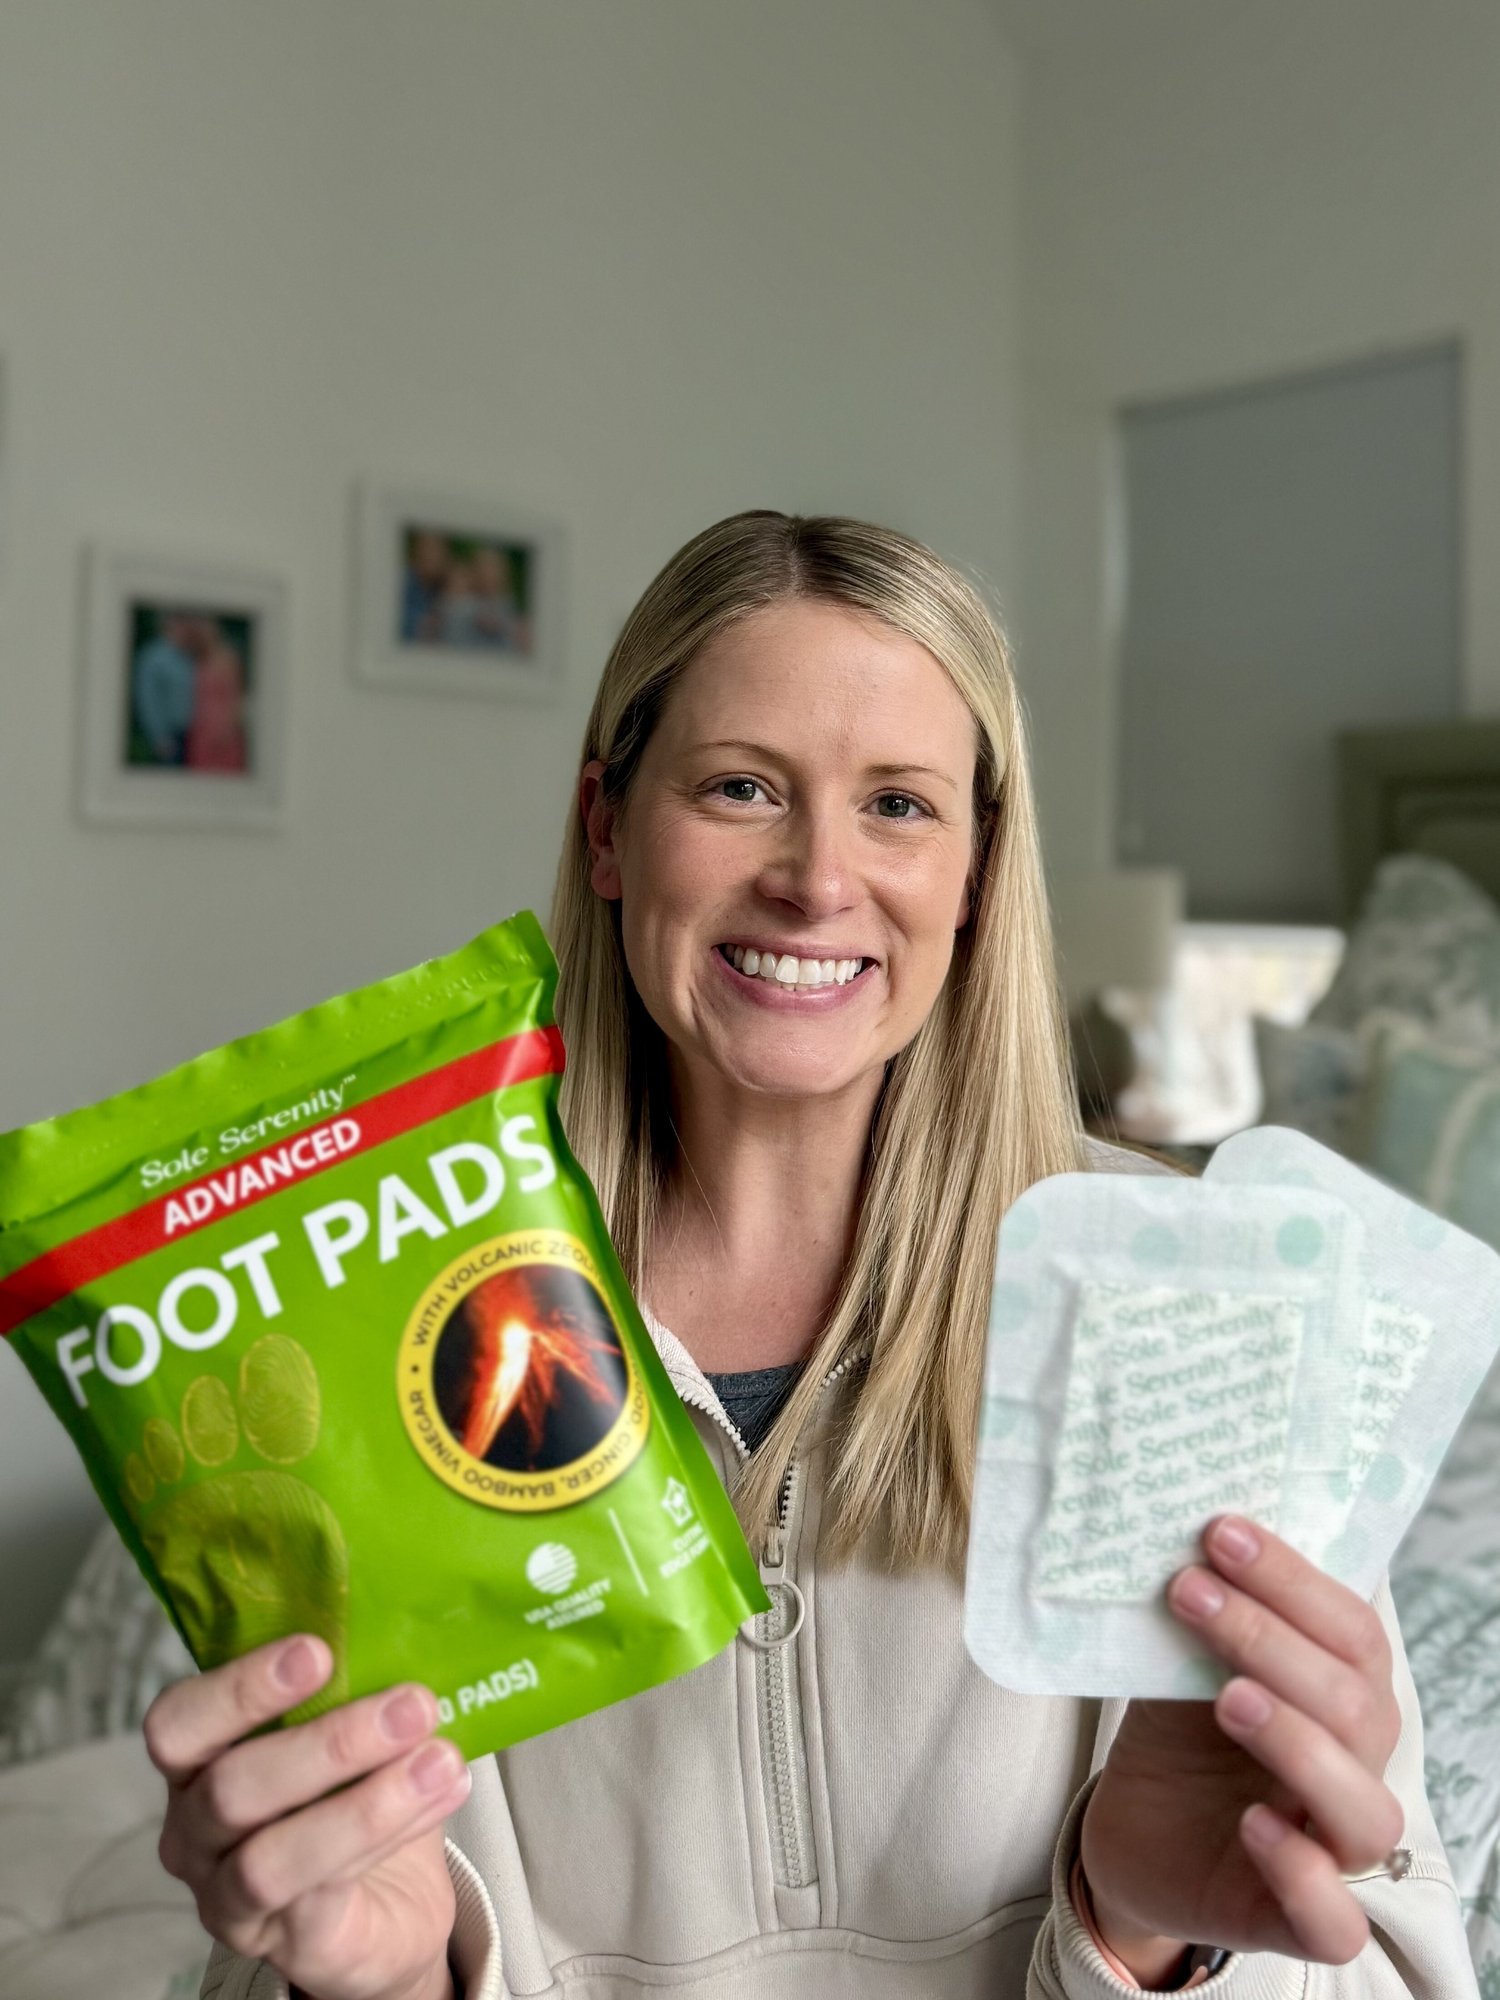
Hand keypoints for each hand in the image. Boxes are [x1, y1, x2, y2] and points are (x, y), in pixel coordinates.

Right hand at [147, 1634, 471, 1999]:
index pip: (177, 1724)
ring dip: (367, 1801)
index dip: (238, 1686)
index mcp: (196, 1764)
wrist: (389, 1903)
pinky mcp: (285, 1945)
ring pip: (271, 1858)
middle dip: (328, 1742)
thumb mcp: (343, 1728)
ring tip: (441, 1758)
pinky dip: (390, 1834)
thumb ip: (350, 1683)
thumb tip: (407, 1621)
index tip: (318, 1650)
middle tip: (413, 1704)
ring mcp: (229, 1898)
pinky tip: (444, 1793)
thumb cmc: (352, 1792)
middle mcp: (193, 1834)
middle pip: (228, 1789)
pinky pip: (323, 1893)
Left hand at [1080, 1515, 1403, 1980]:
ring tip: (1226, 1697)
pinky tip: (1253, 1825)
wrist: (1132, 1827)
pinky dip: (1303, 1872)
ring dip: (1297, 1741)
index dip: (1294, 1580)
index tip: (1220, 1531)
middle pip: (1355, 1705)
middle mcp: (1353, 1765)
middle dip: (1271, 1638)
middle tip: (1191, 1590)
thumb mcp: (1184, 1661)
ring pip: (1364, 1807)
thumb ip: (1206, 1610)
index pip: (1351, 1631)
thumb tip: (1179, 1515)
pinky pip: (1332, 1918)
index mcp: (1339, 1693)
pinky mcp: (1293, 1918)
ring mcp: (1330, 1846)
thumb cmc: (1178, 1731)